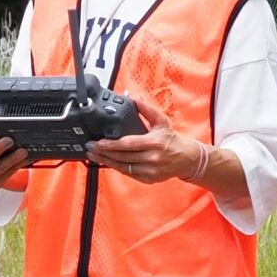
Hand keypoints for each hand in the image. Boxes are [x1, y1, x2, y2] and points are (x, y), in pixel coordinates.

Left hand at [85, 95, 208, 185]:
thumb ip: (146, 109)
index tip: (97, 142)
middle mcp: (151, 158)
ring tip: (94, 156)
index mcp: (154, 143)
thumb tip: (133, 98)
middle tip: (90, 148)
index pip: (127, 144)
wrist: (186, 158)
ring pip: (123, 167)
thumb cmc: (171, 139)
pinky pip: (128, 173)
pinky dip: (117, 168)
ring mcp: (150, 171)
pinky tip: (107, 162)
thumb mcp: (161, 121)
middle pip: (121, 157)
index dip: (110, 144)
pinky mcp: (148, 179)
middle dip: (103, 153)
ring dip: (106, 162)